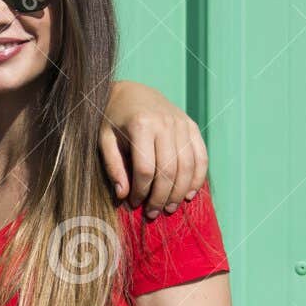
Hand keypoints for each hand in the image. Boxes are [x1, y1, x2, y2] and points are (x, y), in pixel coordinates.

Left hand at [99, 81, 207, 216]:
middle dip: (161, 196)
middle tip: (153, 213)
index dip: (141, 191)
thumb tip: (123, 195)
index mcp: (141, 125)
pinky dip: (198, 177)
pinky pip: (201, 155)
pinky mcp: (191, 126)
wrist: (131, 92)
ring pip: (187, 166)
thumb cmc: (113, 119)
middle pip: (168, 170)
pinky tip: (189, 194)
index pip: (145, 168)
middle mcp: (165, 123)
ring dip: (179, 192)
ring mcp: (181, 124)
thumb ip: (113, 166)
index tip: (134, 204)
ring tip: (169, 208)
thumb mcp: (104, 140)